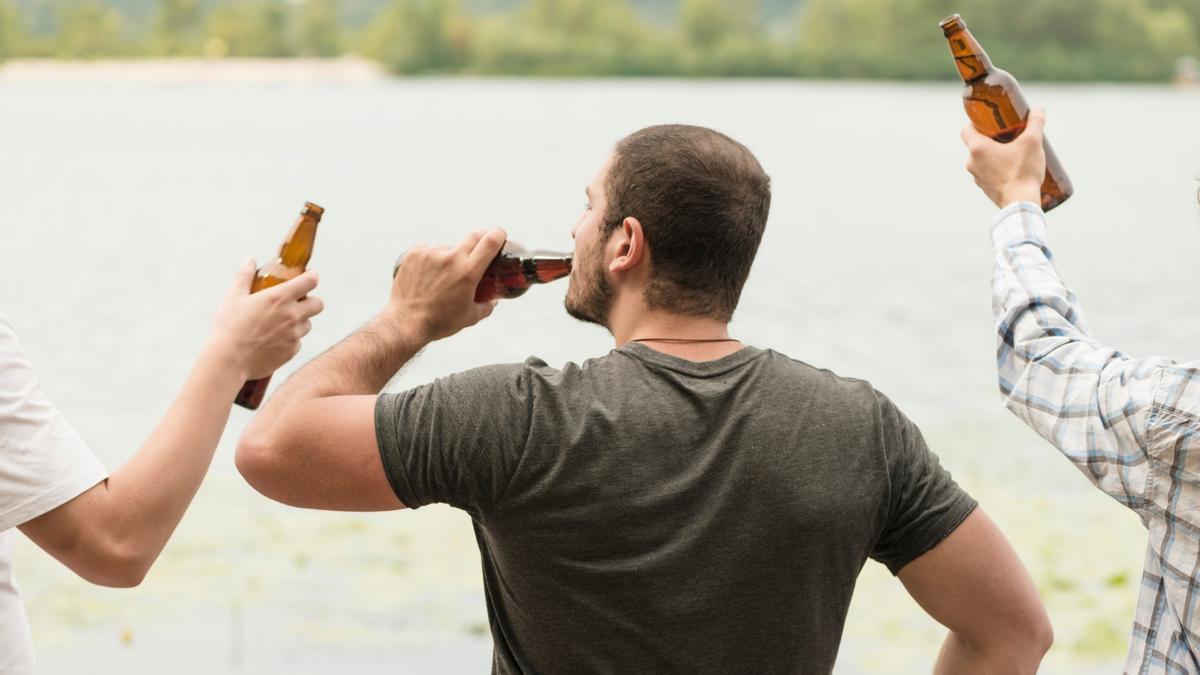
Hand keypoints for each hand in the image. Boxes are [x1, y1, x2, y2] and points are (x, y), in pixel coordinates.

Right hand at [206, 261, 324, 379]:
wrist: (229, 361)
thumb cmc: (229, 327)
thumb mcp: (233, 297)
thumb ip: (244, 276)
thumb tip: (250, 261)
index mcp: (280, 297)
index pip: (310, 281)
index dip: (312, 276)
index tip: (309, 276)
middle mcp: (292, 315)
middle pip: (318, 304)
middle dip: (311, 301)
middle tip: (297, 302)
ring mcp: (294, 335)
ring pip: (308, 324)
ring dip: (300, 321)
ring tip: (280, 323)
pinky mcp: (292, 351)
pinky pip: (298, 342)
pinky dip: (290, 339)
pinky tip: (274, 340)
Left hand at [385, 229, 505, 342]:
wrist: (406, 322)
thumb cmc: (439, 322)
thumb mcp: (470, 317)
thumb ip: (486, 307)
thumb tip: (493, 300)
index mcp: (468, 272)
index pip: (490, 242)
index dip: (498, 234)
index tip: (500, 235)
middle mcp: (451, 258)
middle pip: (473, 236)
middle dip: (480, 238)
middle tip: (480, 246)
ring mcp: (431, 254)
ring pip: (448, 247)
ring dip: (451, 256)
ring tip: (443, 276)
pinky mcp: (414, 254)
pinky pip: (428, 249)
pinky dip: (431, 258)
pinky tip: (428, 273)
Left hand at [961, 106, 1047, 207]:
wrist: (1020, 204)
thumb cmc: (1023, 171)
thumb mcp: (1033, 142)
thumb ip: (1036, 122)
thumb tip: (1038, 108)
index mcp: (977, 148)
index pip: (966, 129)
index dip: (976, 123)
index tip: (989, 121)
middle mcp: (972, 163)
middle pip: (976, 144)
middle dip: (991, 138)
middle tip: (1008, 134)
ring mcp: (977, 178)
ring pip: (982, 160)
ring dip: (995, 155)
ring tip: (1014, 152)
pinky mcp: (985, 189)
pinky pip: (988, 174)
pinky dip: (997, 169)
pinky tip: (1013, 169)